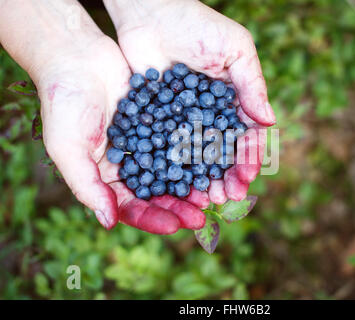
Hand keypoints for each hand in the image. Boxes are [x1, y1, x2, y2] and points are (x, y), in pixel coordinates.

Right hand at [34, 30, 204, 233]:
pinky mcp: (159, 122)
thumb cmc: (64, 104)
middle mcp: (129, 165)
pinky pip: (179, 140)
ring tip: (214, 192)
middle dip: (180, 206)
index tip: (177, 226)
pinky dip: (195, 150)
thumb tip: (109, 223)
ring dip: (192, 183)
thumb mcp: (68, 148)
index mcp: (106, 178)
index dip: (154, 218)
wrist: (76, 57)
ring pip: (173, 170)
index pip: (132, 207)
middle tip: (204, 216)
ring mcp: (146, 144)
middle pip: (158, 193)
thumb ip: (87, 185)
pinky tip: (213, 157)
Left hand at [104, 0, 275, 203]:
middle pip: (222, 154)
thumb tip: (270, 121)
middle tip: (226, 197)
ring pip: (197, 158)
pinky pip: (167, 150)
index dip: (248, 157)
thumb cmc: (197, 25)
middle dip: (227, 177)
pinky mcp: (158, 122)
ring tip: (206, 199)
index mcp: (233, 103)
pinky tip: (175, 186)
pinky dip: (173, 169)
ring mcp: (184, 122)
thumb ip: (252, 84)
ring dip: (203, 180)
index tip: (247, 176)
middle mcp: (211, 117)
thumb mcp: (235, 49)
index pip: (246, 136)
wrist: (150, 13)